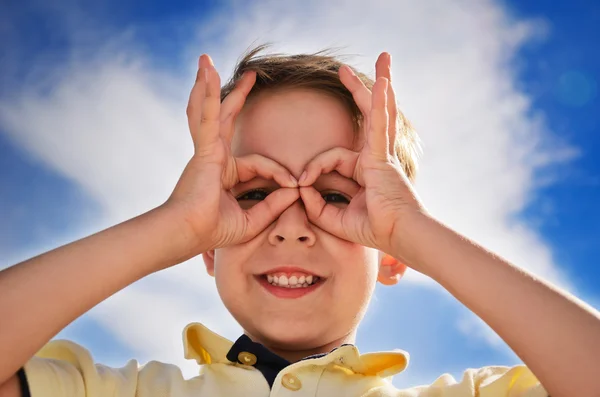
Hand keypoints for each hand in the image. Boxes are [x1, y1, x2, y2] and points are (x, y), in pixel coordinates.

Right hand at [165, 54, 298, 253]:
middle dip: (237, 96)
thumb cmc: (213, 230)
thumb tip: (296, 191)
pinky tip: (207, 74)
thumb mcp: (252, 219)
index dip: (279, 173)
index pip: (260, 163)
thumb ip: (273, 204)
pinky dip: (208, 96)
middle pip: (227, 118)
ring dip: (210, 85)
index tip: (295, 185)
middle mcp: (214, 156)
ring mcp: (207, 150)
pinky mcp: (204, 149)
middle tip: (251, 76)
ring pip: (211, 110)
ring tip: (207, 61)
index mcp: (224, 172)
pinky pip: (208, 117)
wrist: (189, 234)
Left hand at [298, 52, 425, 260]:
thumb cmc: (375, 230)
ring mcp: (381, 154)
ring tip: (384, 58)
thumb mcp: (336, 219)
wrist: (400, 236)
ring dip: (378, 84)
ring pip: (378, 111)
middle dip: (359, 91)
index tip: (301, 184)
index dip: (312, 169)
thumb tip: (301, 190)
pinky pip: (381, 124)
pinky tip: (383, 82)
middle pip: (366, 116)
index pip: (332, 158)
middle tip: (344, 70)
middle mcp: (375, 157)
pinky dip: (381, 103)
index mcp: (364, 170)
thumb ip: (317, 206)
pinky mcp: (383, 156)